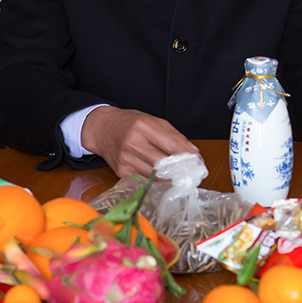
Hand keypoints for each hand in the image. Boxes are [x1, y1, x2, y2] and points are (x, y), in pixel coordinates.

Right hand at [80, 106, 199, 177]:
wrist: (102, 129)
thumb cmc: (130, 123)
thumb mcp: (152, 121)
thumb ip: (173, 135)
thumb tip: (193, 152)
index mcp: (142, 126)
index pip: (170, 143)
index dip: (187, 155)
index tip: (199, 162)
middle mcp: (132, 143)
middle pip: (163, 162)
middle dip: (181, 170)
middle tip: (193, 174)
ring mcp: (125, 159)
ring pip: (155, 175)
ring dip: (170, 178)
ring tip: (181, 177)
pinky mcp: (121, 172)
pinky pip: (144, 181)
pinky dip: (156, 182)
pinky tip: (164, 180)